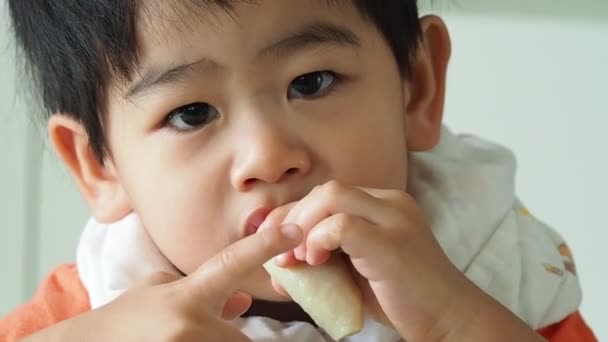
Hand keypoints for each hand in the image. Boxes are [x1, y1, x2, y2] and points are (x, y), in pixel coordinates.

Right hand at [23, 224, 302, 341]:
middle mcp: (189, 324)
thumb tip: (243, 300)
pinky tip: (186, 339)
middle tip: (205, 331)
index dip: (264, 245)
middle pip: (242, 338)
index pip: (231, 263)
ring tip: (188, 335)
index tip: (295, 229)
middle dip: (232, 339)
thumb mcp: (160, 293)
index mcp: (186, 295)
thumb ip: (205, 294)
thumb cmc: (124, 320)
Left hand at [264, 181, 542, 341]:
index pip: (328, 195)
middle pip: (326, 191)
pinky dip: (318, 240)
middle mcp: (389, 203)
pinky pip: (342, 225)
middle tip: (280, 255)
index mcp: (382, 205)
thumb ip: (329, 253)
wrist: (449, 318)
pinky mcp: (392, 243)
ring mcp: (393, 219)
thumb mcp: (359, 267)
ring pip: (331, 197)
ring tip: (296, 259)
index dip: (295, 215)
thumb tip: (283, 257)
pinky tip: (315, 261)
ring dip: (302, 227)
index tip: (276, 242)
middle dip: (292, 219)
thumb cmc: (403, 298)